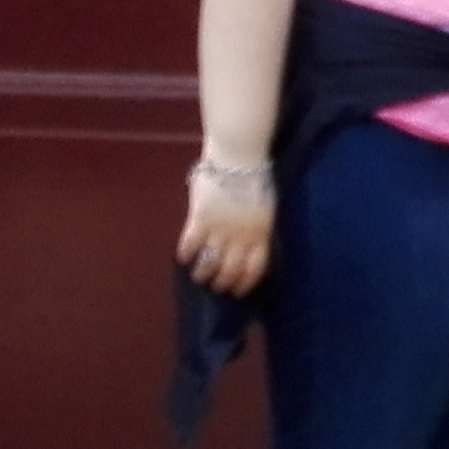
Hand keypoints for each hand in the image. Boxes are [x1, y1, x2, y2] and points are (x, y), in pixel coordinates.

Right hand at [177, 168, 275, 296]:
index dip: (245, 282)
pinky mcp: (200, 218)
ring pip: (209, 261)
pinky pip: (190, 244)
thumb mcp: (264, 209)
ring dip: (203, 272)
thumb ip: (256, 229)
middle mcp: (241, 236)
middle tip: (215, 285)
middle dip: (222, 282)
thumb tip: (248, 246)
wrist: (238, 157)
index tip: (237, 291)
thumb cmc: (255, 179)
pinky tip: (184, 257)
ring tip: (198, 275)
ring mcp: (220, 229)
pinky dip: (186, 254)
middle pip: (230, 270)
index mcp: (261, 233)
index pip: (255, 268)